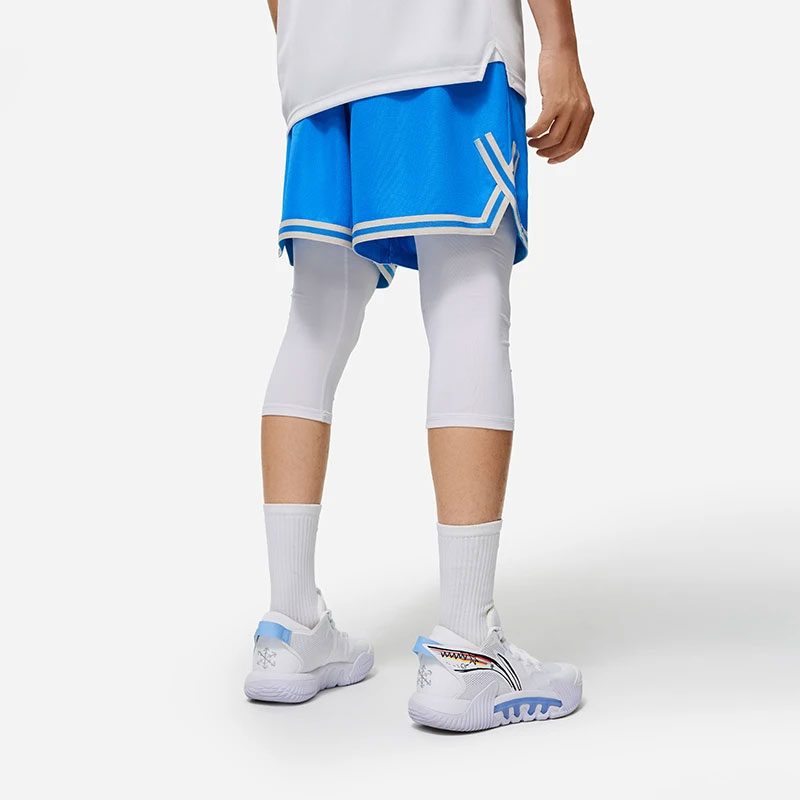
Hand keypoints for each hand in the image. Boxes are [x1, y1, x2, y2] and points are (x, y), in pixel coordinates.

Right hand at [526, 48, 593, 163]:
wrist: (560, 51)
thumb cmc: (563, 73)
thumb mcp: (573, 98)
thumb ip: (570, 117)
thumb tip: (556, 137)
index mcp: (587, 113)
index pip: (577, 144)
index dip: (563, 156)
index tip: (551, 159)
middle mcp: (581, 112)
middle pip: (566, 145)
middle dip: (551, 153)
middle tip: (539, 152)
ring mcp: (569, 107)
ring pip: (554, 139)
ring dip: (540, 144)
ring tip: (532, 142)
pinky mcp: (555, 101)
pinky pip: (542, 126)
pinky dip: (533, 133)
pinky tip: (528, 132)